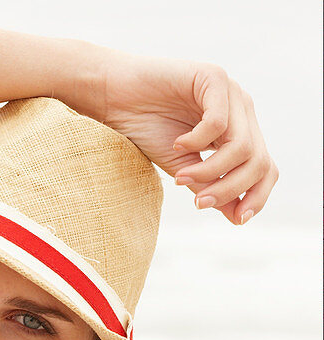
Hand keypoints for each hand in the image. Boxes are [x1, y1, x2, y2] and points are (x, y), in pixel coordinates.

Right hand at [62, 45, 278, 226]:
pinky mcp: (214, 77)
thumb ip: (211, 188)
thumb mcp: (184, 170)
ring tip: (180, 177)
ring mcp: (231, 93)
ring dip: (210, 171)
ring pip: (242, 146)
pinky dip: (196, 141)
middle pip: (258, 161)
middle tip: (199, 203)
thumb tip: (237, 217)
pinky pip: (218, 123)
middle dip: (230, 189)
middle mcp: (242, 111)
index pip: (266, 168)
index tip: (237, 219)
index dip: (258, 196)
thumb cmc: (148, 131)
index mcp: (240, 132)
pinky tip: (176, 143)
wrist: (116, 98)